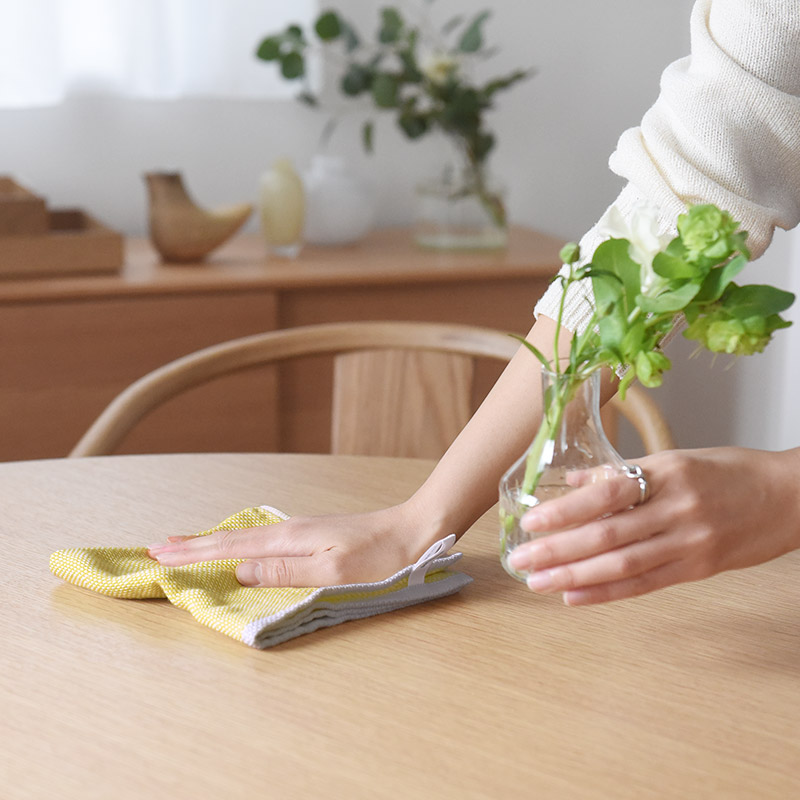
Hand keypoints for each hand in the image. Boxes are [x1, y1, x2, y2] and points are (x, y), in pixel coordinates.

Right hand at [147, 503, 437, 587]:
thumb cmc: (381, 557)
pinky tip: (238, 546)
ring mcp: (301, 531)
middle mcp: (290, 531)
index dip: (194, 552)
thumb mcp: (334, 570)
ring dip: (211, 540)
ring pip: (244, 537)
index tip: (158, 554)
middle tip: (156, 546)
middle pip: (231, 538)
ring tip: (186, 543)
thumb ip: (286, 572)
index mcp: (289, 540)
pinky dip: (237, 542)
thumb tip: (241, 570)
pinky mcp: (312, 535)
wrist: (414, 529)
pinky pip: (261, 539)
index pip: (230, 548)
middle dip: (192, 544)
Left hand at [507, 447, 799, 604]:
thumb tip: (573, 481)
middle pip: (608, 535)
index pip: (608, 494)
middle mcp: (676, 509)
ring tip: (539, 581)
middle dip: (559, 549)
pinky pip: (646, 584)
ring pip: (622, 565)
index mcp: (668, 474)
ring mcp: (690, 543)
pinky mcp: (698, 569)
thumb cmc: (729, 472)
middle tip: (521, 559)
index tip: (531, 520)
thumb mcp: (676, 458)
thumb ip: (624, 471)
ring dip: (574, 575)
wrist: (789, 497)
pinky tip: (575, 596)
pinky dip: (607, 592)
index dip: (567, 510)